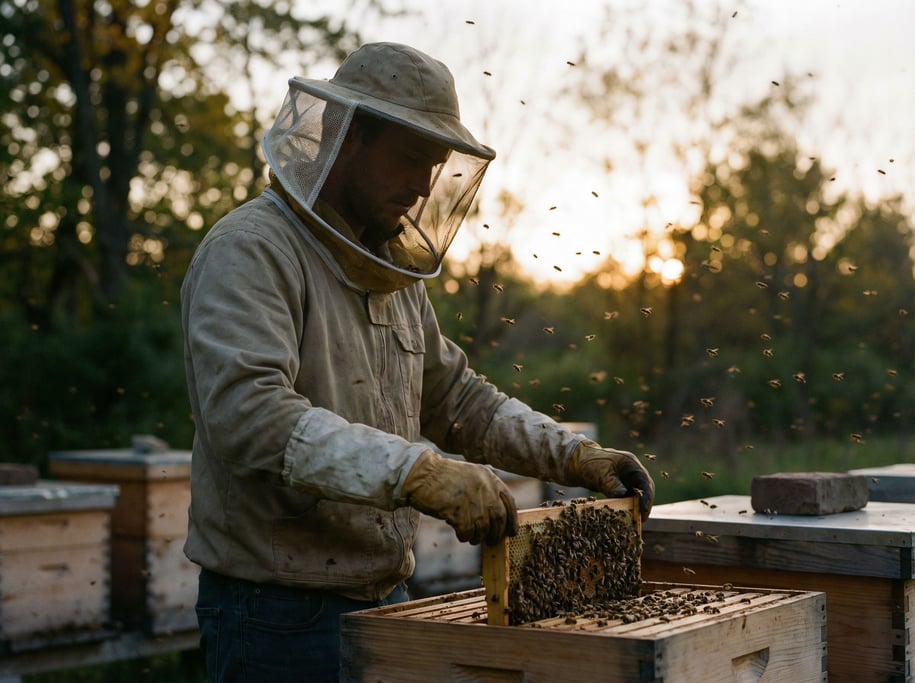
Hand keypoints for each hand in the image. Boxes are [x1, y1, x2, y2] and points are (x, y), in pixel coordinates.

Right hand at [401, 451, 517, 544]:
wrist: (421, 474)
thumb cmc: (443, 478)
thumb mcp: (470, 476)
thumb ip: (485, 490)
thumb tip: (498, 516)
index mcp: (488, 477)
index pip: (509, 501)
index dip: (512, 519)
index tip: (511, 532)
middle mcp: (483, 487)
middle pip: (499, 517)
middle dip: (497, 532)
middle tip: (492, 541)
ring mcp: (471, 498)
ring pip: (483, 526)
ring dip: (479, 536)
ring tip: (472, 538)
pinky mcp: (457, 510)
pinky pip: (467, 531)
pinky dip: (465, 536)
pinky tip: (460, 534)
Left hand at [567, 440, 654, 520]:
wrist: (576, 463)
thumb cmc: (589, 464)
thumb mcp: (601, 474)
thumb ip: (612, 484)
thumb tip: (623, 496)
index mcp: (631, 463)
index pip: (645, 481)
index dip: (647, 497)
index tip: (643, 510)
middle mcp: (632, 471)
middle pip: (644, 489)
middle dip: (644, 504)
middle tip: (642, 519)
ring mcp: (626, 478)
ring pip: (637, 494)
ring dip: (637, 506)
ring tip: (636, 520)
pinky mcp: (620, 485)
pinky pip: (628, 497)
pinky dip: (628, 505)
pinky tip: (626, 515)